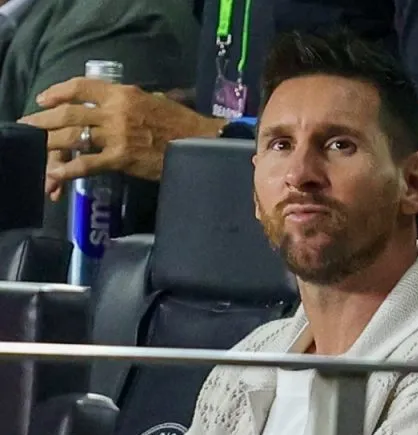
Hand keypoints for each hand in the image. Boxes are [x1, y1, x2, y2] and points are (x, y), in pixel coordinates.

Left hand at [18, 78, 225, 198]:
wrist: (203, 144)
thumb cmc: (182, 125)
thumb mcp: (153, 101)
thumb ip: (129, 102)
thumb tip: (112, 107)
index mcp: (124, 94)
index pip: (81, 87)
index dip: (58, 92)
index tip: (44, 100)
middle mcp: (116, 111)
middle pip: (69, 113)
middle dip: (43, 121)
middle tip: (28, 127)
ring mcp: (117, 135)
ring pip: (72, 137)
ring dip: (48, 145)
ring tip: (33, 152)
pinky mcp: (121, 159)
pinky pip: (86, 163)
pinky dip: (66, 171)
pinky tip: (53, 177)